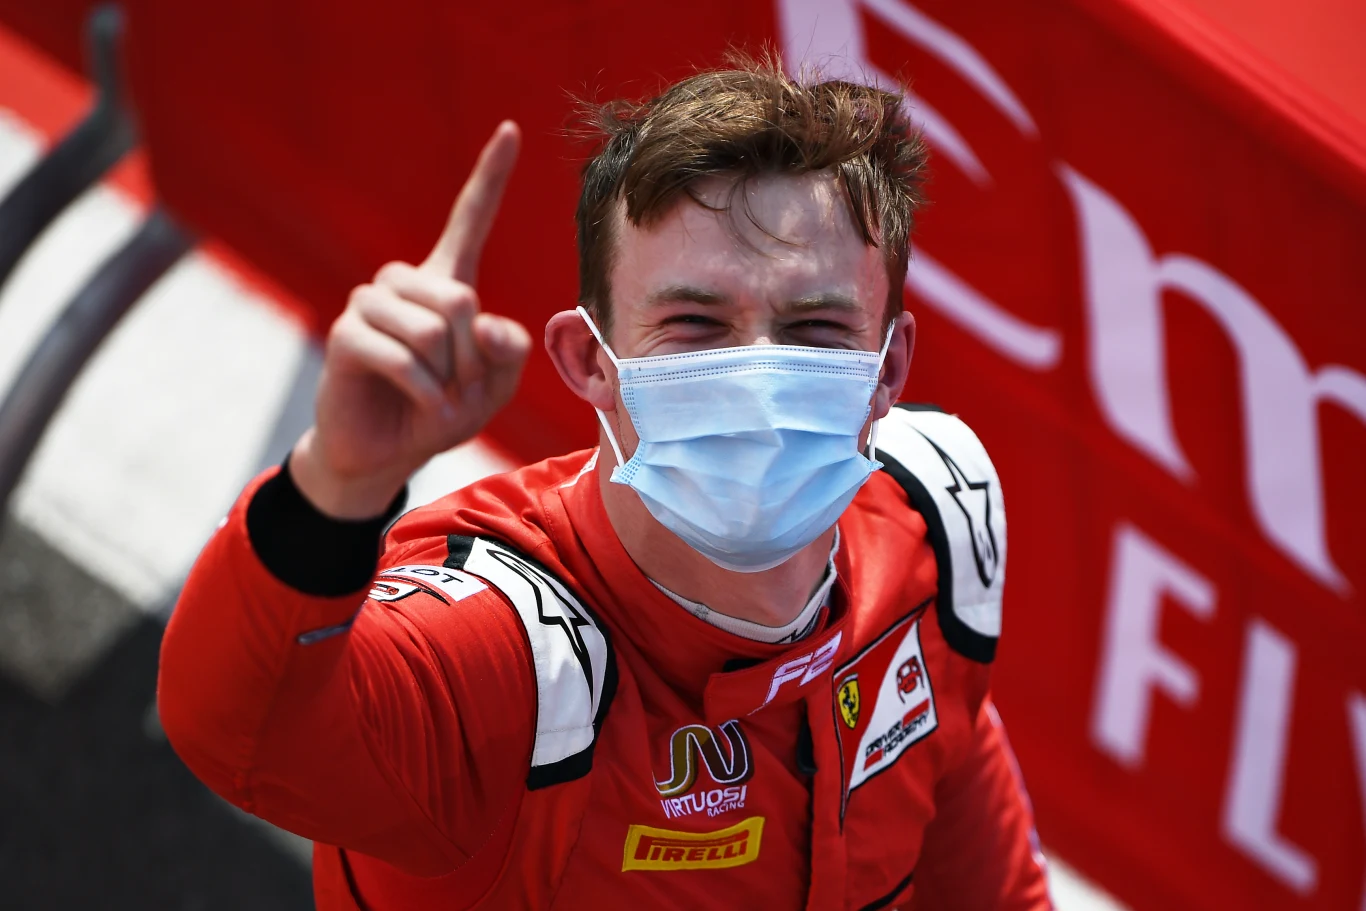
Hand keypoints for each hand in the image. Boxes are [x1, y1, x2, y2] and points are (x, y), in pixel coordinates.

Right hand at [291, 122, 530, 518]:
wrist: (385, 452)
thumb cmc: (439, 412)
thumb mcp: (493, 387)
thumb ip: (509, 352)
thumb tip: (484, 324)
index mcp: (446, 283)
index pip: (469, 220)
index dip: (491, 177)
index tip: (512, 129)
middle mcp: (406, 283)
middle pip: (460, 297)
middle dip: (472, 356)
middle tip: (463, 390)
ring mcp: (371, 305)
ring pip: (431, 327)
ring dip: (446, 376)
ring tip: (437, 398)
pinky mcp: (346, 335)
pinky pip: (399, 355)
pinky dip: (422, 390)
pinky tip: (420, 405)